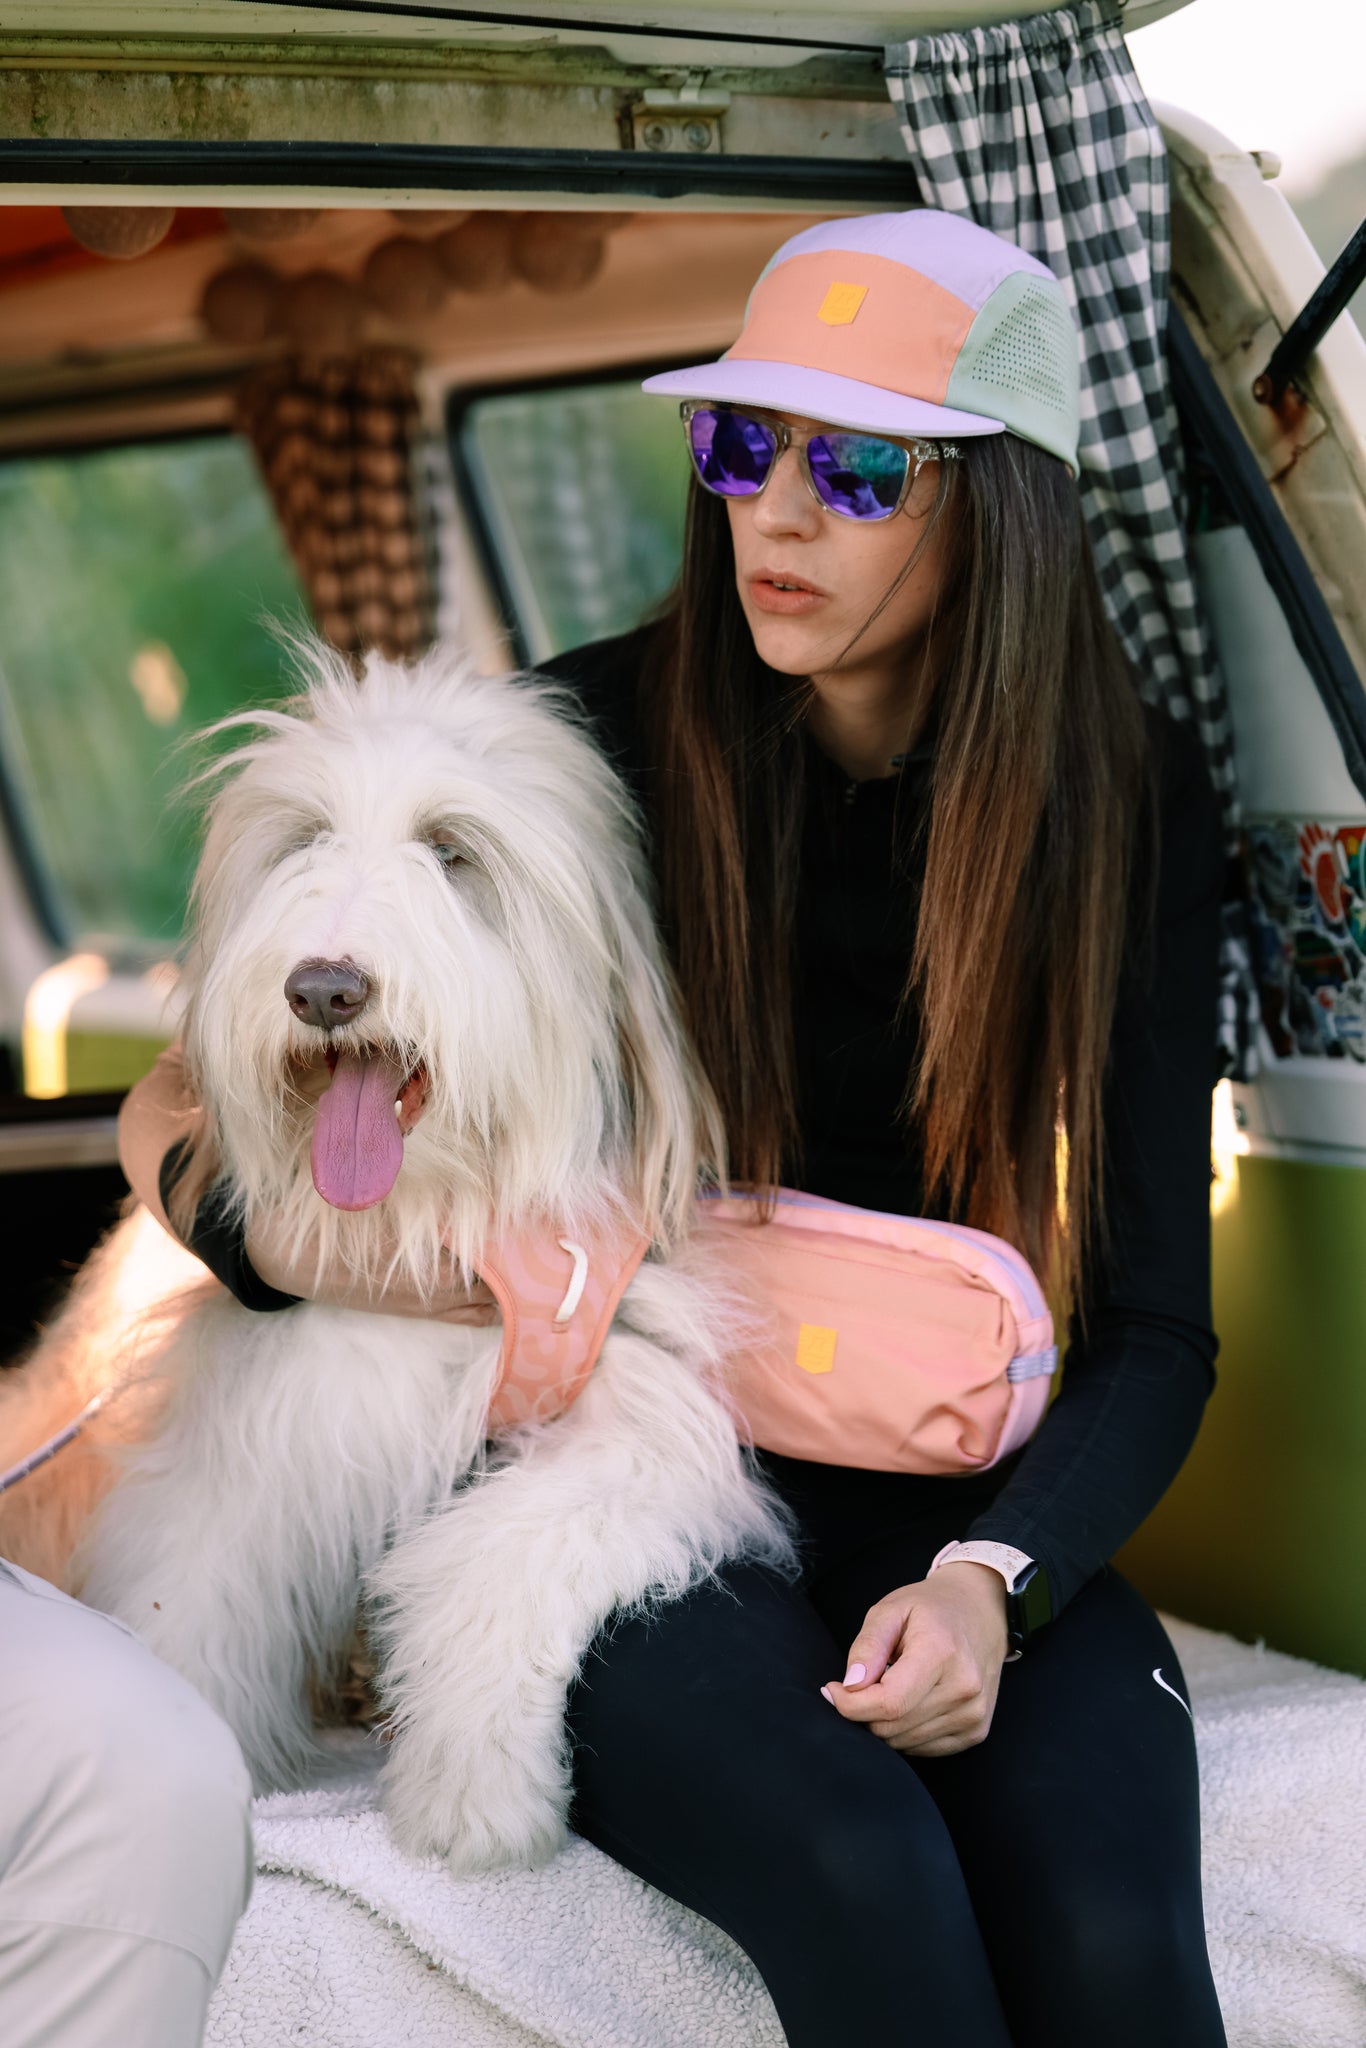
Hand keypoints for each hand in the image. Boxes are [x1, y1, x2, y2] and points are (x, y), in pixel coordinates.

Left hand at [820, 1562, 1010, 1755]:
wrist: (982, 1613)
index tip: (833, 1689)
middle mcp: (963, 1688)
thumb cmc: (931, 1609)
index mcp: (942, 1653)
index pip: (888, 1702)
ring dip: (884, 1722)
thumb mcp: (890, 1610)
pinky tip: (910, 1701)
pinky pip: (923, 1749)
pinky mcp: (976, 1731)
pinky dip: (905, 1730)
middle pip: (892, 1726)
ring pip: (904, 1742)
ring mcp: (973, 1714)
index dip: (850, 1704)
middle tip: (860, 1684)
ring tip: (892, 1685)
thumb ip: (867, 1647)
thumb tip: (849, 1687)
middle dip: (863, 1712)